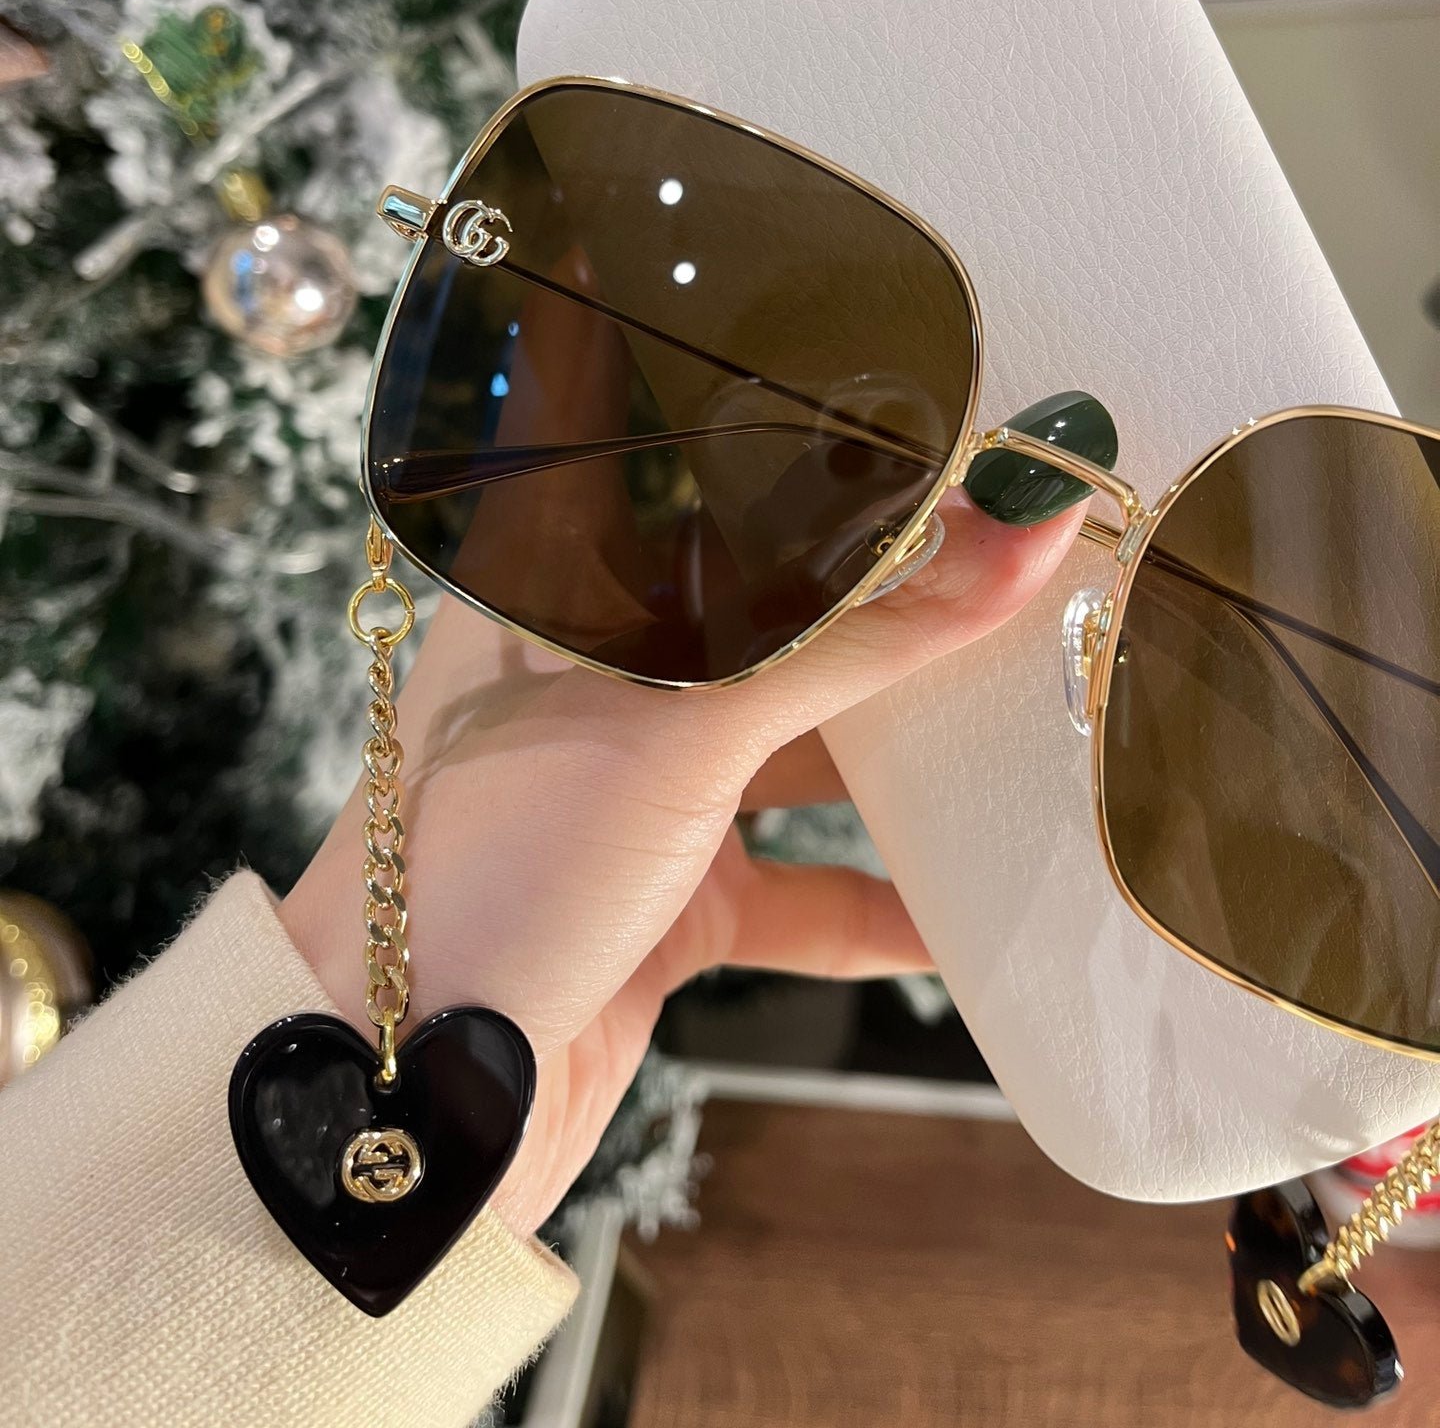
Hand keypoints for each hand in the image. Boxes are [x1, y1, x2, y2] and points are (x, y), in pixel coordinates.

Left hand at [280, 487, 1082, 1236]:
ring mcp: (629, 794)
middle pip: (778, 625)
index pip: (731, 496)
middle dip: (897, 622)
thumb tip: (1015, 523)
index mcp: (562, 588)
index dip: (852, 478)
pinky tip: (965, 908)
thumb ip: (857, 634)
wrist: (402, 1100)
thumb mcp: (686, 727)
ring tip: (1024, 733)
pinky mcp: (663, 905)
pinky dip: (876, 901)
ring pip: (797, 757)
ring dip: (900, 764)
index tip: (980, 465)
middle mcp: (597, 680)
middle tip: (1032, 594)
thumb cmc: (493, 865)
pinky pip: (797, 890)